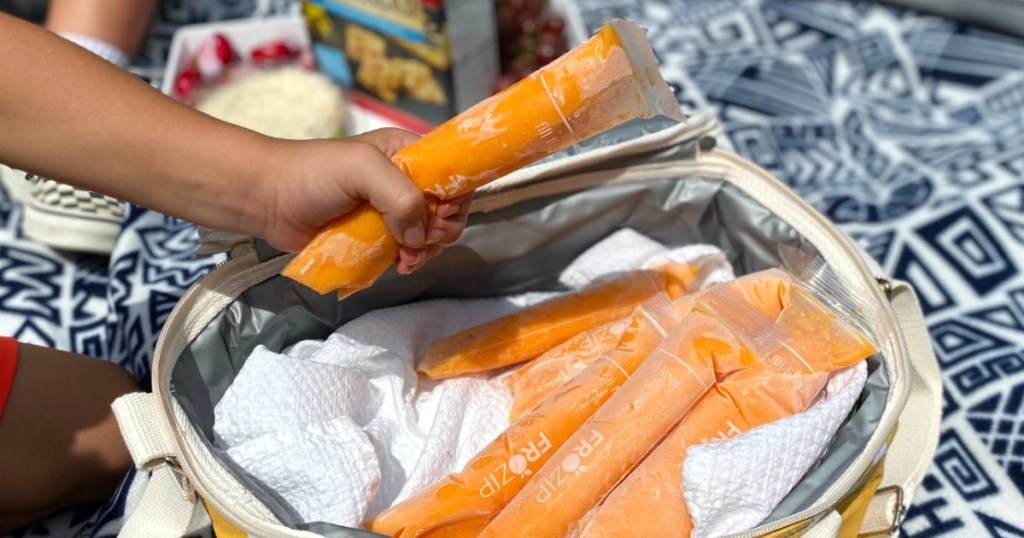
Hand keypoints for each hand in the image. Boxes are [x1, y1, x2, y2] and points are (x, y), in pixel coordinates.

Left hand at [256, 128, 472, 273]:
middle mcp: (404, 181)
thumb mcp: (362, 169)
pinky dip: (411, 260)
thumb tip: (418, 235)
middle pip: (447, 208)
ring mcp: (391, 211)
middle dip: (442, 229)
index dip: (455, 196)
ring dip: (426, 250)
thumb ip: (400, 196)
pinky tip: (399, 265)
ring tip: (406, 259)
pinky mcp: (377, 237)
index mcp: (408, 154)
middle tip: (422, 241)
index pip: (453, 173)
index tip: (439, 213)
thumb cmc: (312, 174)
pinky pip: (408, 252)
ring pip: (430, 235)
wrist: (269, 200)